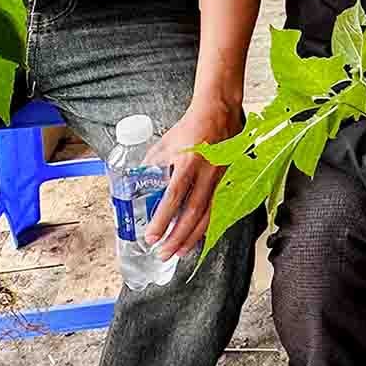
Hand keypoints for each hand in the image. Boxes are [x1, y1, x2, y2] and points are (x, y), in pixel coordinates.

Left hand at [144, 96, 243, 259]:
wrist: (219, 113)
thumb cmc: (191, 126)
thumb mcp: (165, 143)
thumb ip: (152, 164)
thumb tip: (139, 182)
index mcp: (189, 162)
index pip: (174, 196)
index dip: (163, 218)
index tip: (152, 236)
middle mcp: (206, 173)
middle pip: (193, 212)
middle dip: (177, 236)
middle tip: (163, 253)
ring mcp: (219, 179)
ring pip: (207, 215)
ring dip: (192, 237)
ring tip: (179, 252)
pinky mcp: (226, 182)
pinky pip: (216, 209)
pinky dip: (205, 226)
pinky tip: (196, 238)